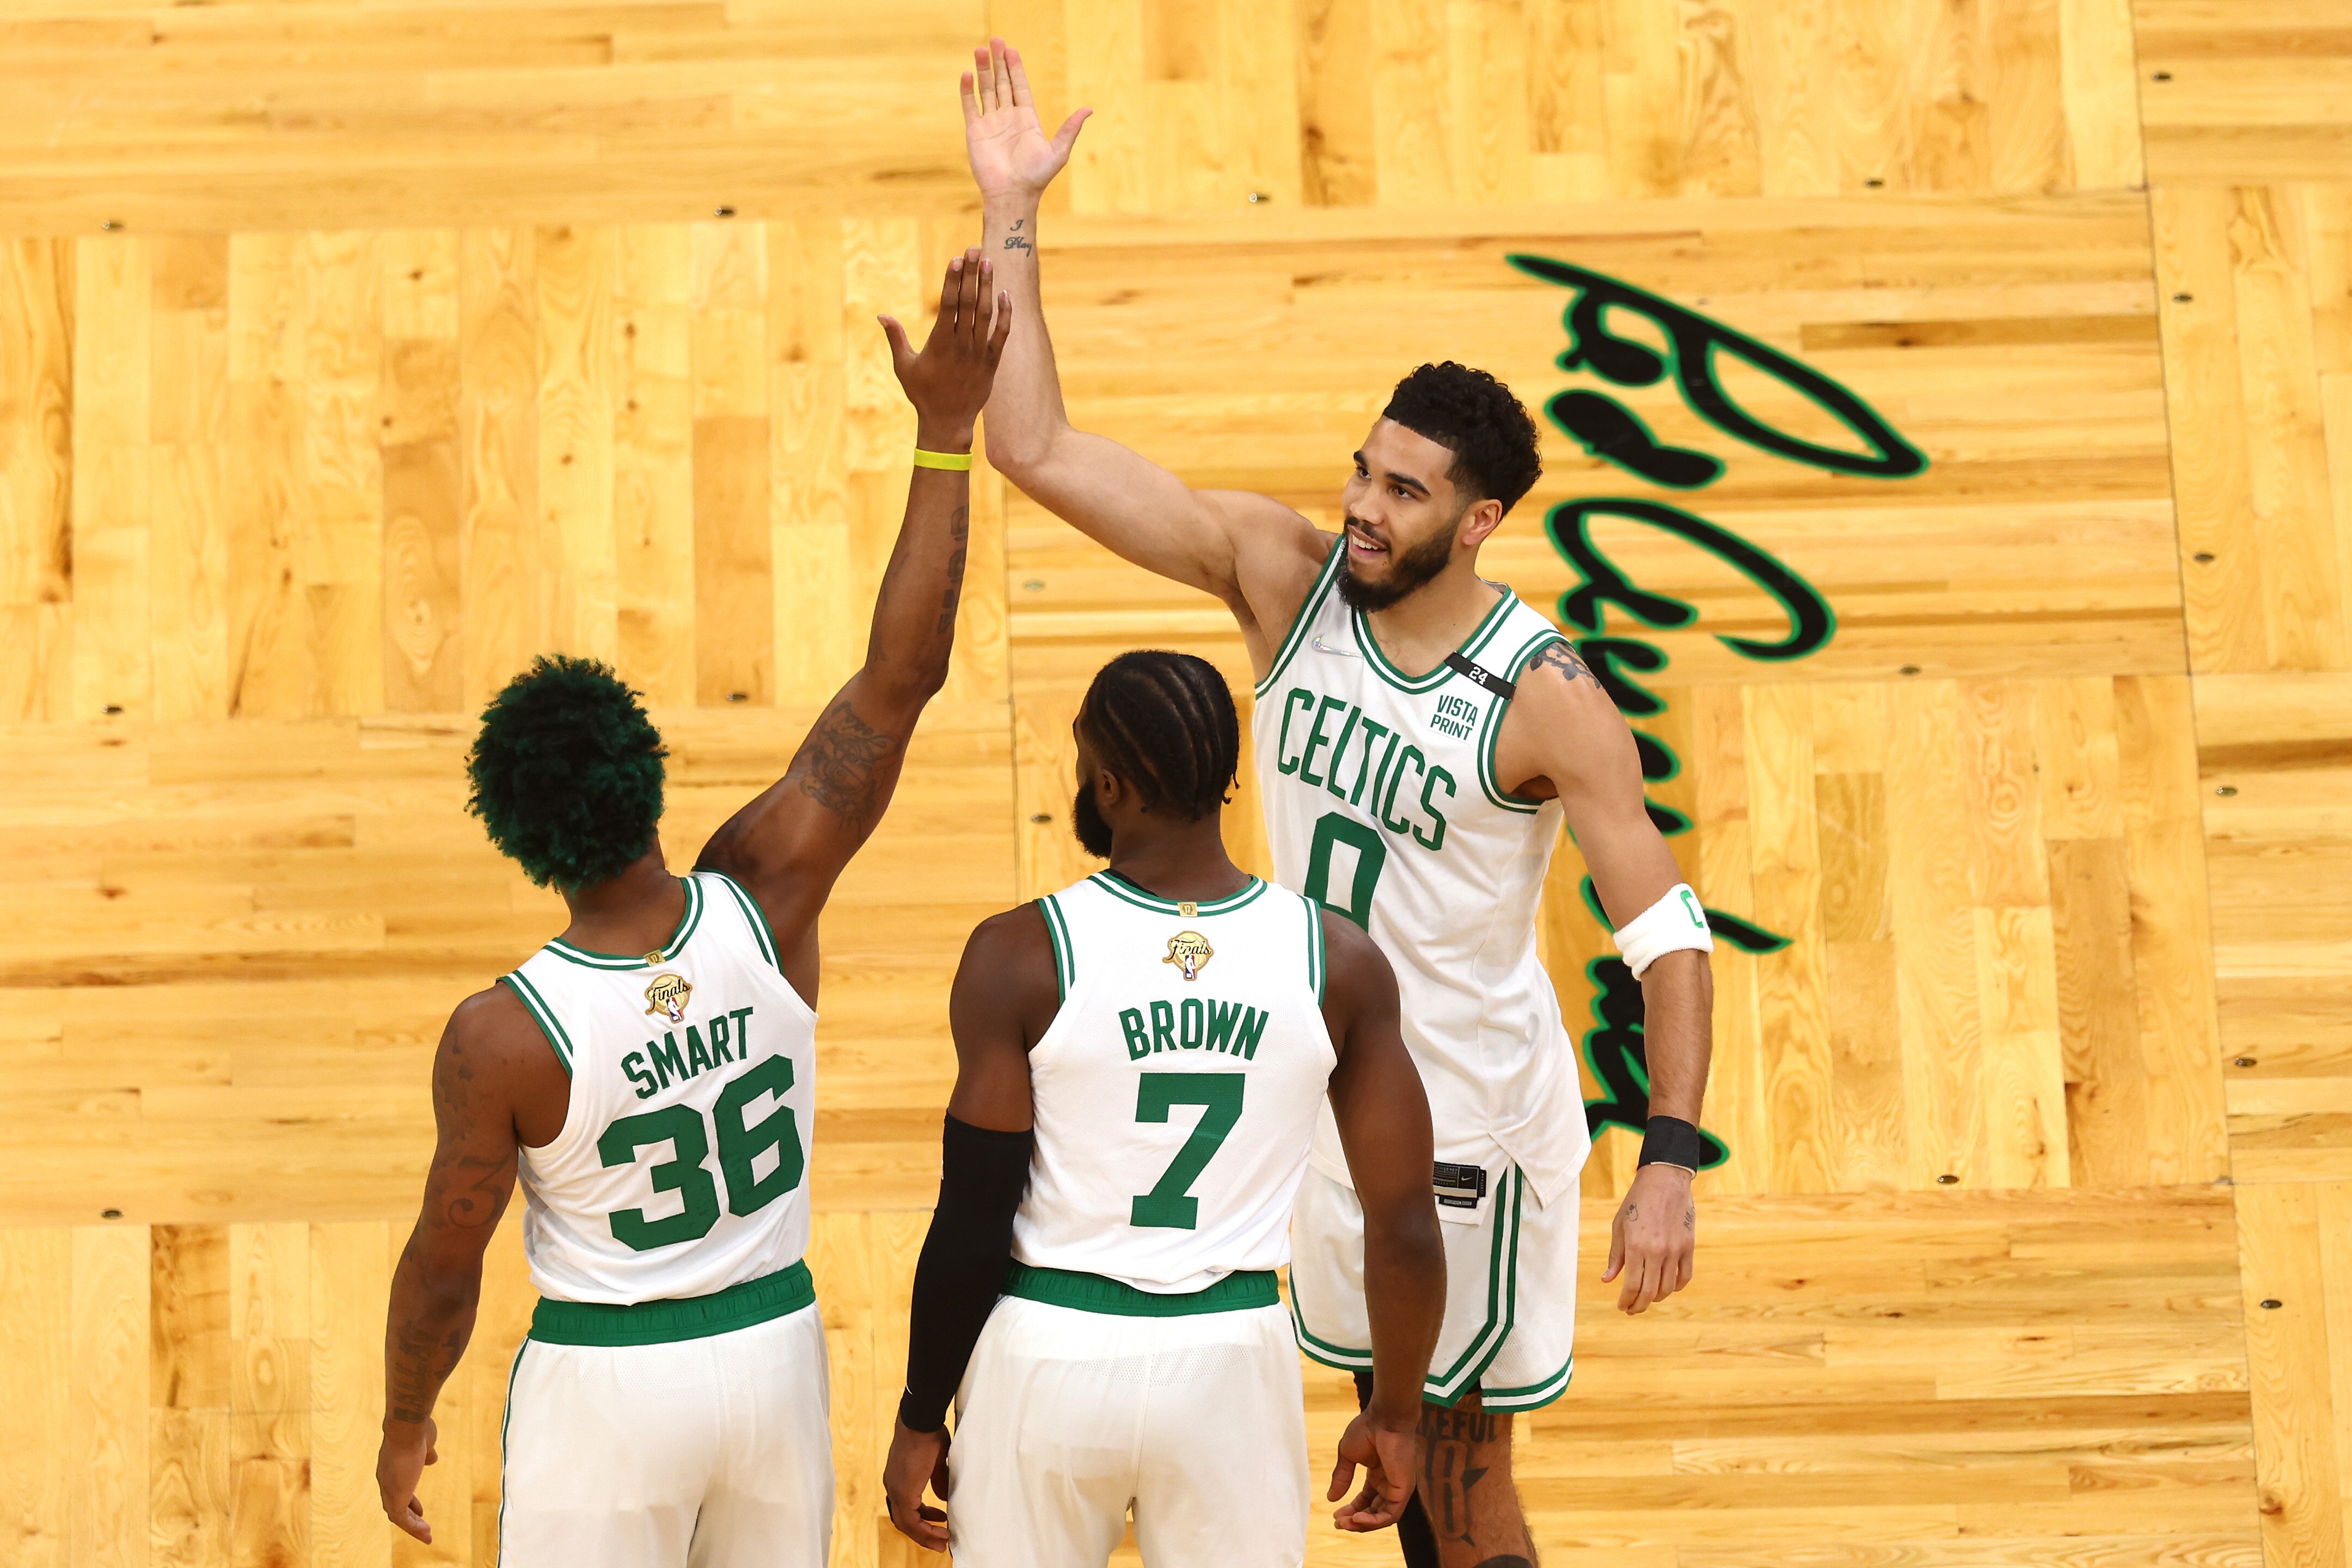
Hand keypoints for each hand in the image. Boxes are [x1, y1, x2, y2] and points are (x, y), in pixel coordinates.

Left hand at [376, 1417, 437, 1543]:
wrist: (408, 1426)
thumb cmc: (417, 1429)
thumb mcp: (425, 1443)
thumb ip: (427, 1453)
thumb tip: (432, 1459)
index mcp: (392, 1466)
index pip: (398, 1488)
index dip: (409, 1500)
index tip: (420, 1509)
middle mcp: (386, 1479)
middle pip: (394, 1504)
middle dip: (409, 1515)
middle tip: (423, 1525)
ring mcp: (389, 1488)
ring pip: (397, 1514)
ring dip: (412, 1526)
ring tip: (427, 1535)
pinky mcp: (395, 1496)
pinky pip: (401, 1519)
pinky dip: (413, 1527)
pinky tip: (425, 1531)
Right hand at [879, 250, 1012, 451]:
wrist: (948, 423)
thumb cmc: (922, 394)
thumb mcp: (904, 366)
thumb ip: (895, 338)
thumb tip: (880, 315)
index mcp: (940, 343)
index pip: (949, 304)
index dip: (953, 279)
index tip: (956, 259)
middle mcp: (961, 345)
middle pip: (969, 302)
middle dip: (971, 274)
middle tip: (974, 249)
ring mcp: (979, 353)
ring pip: (986, 314)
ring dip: (988, 287)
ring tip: (989, 263)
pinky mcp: (992, 362)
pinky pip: (1001, 334)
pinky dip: (1005, 315)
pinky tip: (1005, 294)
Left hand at [882, 1416, 953, 1552]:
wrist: (920, 1420)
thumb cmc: (928, 1434)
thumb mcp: (935, 1462)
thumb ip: (937, 1480)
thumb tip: (942, 1497)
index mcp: (898, 1480)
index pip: (905, 1508)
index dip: (922, 1520)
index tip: (939, 1522)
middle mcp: (893, 1487)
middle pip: (904, 1521)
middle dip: (923, 1534)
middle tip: (940, 1542)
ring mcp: (896, 1490)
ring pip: (906, 1524)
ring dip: (925, 1535)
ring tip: (942, 1541)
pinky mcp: (903, 1491)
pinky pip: (911, 1520)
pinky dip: (925, 1529)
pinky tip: (941, 1529)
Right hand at [963, 36, 1088, 200]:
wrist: (1013, 195)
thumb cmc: (1037, 177)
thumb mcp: (1059, 150)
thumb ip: (1070, 128)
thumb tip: (1089, 109)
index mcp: (1027, 119)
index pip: (1020, 86)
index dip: (1016, 68)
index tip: (1011, 50)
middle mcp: (1008, 117)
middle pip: (1002, 83)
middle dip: (998, 62)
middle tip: (995, 40)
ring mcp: (991, 123)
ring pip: (986, 90)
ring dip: (983, 70)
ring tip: (979, 49)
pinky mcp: (975, 132)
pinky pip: (970, 106)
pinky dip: (967, 91)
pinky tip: (968, 74)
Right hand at [1327, 1409, 1420, 1531]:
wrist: (1384, 1419)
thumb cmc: (1367, 1429)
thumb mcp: (1347, 1456)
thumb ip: (1341, 1478)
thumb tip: (1331, 1498)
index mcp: (1378, 1475)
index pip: (1366, 1500)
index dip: (1351, 1510)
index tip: (1335, 1516)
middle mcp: (1389, 1484)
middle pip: (1373, 1511)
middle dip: (1355, 1520)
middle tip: (1338, 1523)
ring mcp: (1397, 1489)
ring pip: (1382, 1518)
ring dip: (1363, 1524)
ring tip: (1345, 1523)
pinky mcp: (1403, 1491)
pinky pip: (1390, 1515)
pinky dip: (1374, 1521)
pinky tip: (1357, 1518)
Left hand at [1603, 1162, 1696, 1313]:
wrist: (1664, 1181)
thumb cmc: (1637, 1202)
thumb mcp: (1619, 1226)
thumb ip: (1615, 1255)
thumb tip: (1607, 1280)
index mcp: (1636, 1246)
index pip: (1632, 1285)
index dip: (1626, 1301)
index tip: (1621, 1307)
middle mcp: (1657, 1251)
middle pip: (1650, 1292)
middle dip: (1639, 1305)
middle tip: (1632, 1309)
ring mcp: (1675, 1250)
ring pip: (1668, 1288)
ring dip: (1657, 1298)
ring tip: (1647, 1299)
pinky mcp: (1688, 1246)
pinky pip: (1685, 1276)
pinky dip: (1676, 1287)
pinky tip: (1666, 1288)